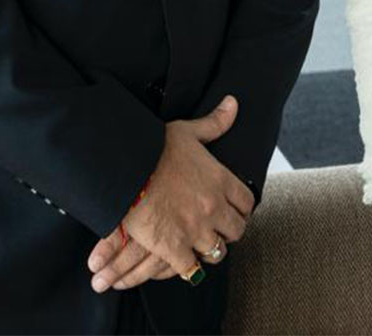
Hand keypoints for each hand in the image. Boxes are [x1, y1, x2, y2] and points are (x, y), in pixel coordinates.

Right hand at [86, 96, 253, 291]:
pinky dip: (188, 267)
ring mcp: (195, 230)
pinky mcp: (173, 248)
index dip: (241, 208)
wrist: (125, 169)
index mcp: (221, 180)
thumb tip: (234, 104)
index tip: (233, 209)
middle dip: (228, 230)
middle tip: (218, 229)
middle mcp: (214, 208)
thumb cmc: (154, 147)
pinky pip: (192, 269)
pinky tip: (181, 261)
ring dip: (209, 250)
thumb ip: (214, 122)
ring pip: (217, 252)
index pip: (247, 202)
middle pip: (237, 230)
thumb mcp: (187, 131)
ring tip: (200, 246)